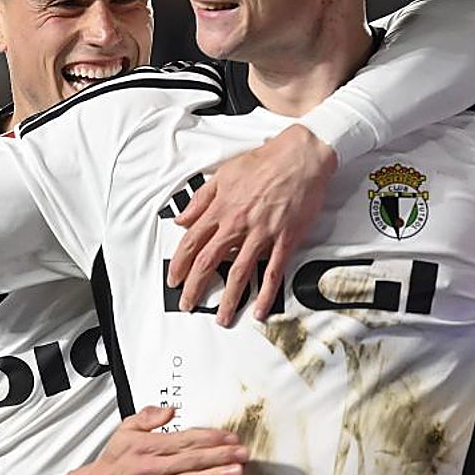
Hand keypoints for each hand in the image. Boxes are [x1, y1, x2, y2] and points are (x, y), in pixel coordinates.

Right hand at [62, 405, 248, 474]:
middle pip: (193, 460)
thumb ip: (148, 417)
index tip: (228, 437)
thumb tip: (169, 410)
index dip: (210, 438)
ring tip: (238, 471)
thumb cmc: (113, 464)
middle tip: (241, 452)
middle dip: (221, 456)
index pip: (184, 440)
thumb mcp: (125, 430)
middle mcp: (152, 469)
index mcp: (146, 448)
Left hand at [165, 124, 336, 325]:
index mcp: (220, 209)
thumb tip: (183, 218)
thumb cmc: (265, 162)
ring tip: (222, 317)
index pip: (191, 243)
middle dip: (195, 288)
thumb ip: (201, 199)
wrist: (300, 157)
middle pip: (208, 262)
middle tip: (189, 304)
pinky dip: (265, 293)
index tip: (175, 279)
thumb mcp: (223, 174)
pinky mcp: (284, 240)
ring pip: (238, 273)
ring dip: (228, 299)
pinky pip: (272, 272)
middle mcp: (237, 224)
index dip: (179, 265)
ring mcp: (261, 234)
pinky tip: (259, 308)